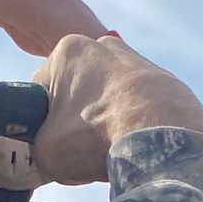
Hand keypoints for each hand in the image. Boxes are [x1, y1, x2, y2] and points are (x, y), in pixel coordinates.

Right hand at [31, 33, 202, 187]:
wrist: (160, 140)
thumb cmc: (95, 137)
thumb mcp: (45, 151)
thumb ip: (36, 147)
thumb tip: (44, 156)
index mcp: (68, 50)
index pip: (41, 85)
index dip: (40, 117)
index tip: (49, 141)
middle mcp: (104, 45)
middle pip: (79, 88)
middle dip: (77, 117)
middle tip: (81, 149)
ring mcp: (139, 60)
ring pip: (110, 96)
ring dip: (107, 120)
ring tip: (111, 150)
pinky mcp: (166, 81)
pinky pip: (141, 105)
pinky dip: (136, 124)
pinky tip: (137, 147)